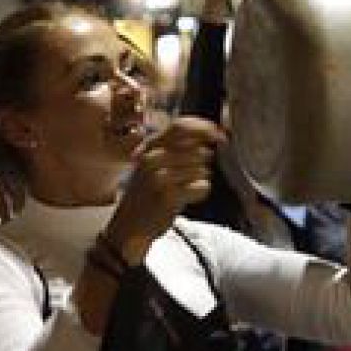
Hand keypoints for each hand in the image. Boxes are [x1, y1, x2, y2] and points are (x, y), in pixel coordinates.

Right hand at [105, 117, 223, 261]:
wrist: (129, 225)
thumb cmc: (147, 192)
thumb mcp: (154, 162)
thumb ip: (177, 146)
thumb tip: (214, 133)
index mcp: (149, 146)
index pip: (182, 126)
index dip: (206, 128)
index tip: (221, 136)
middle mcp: (152, 158)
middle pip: (198, 151)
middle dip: (202, 164)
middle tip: (186, 178)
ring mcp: (159, 177)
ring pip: (202, 170)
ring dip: (199, 180)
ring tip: (182, 189)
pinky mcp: (168, 196)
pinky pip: (201, 187)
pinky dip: (199, 193)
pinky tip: (186, 198)